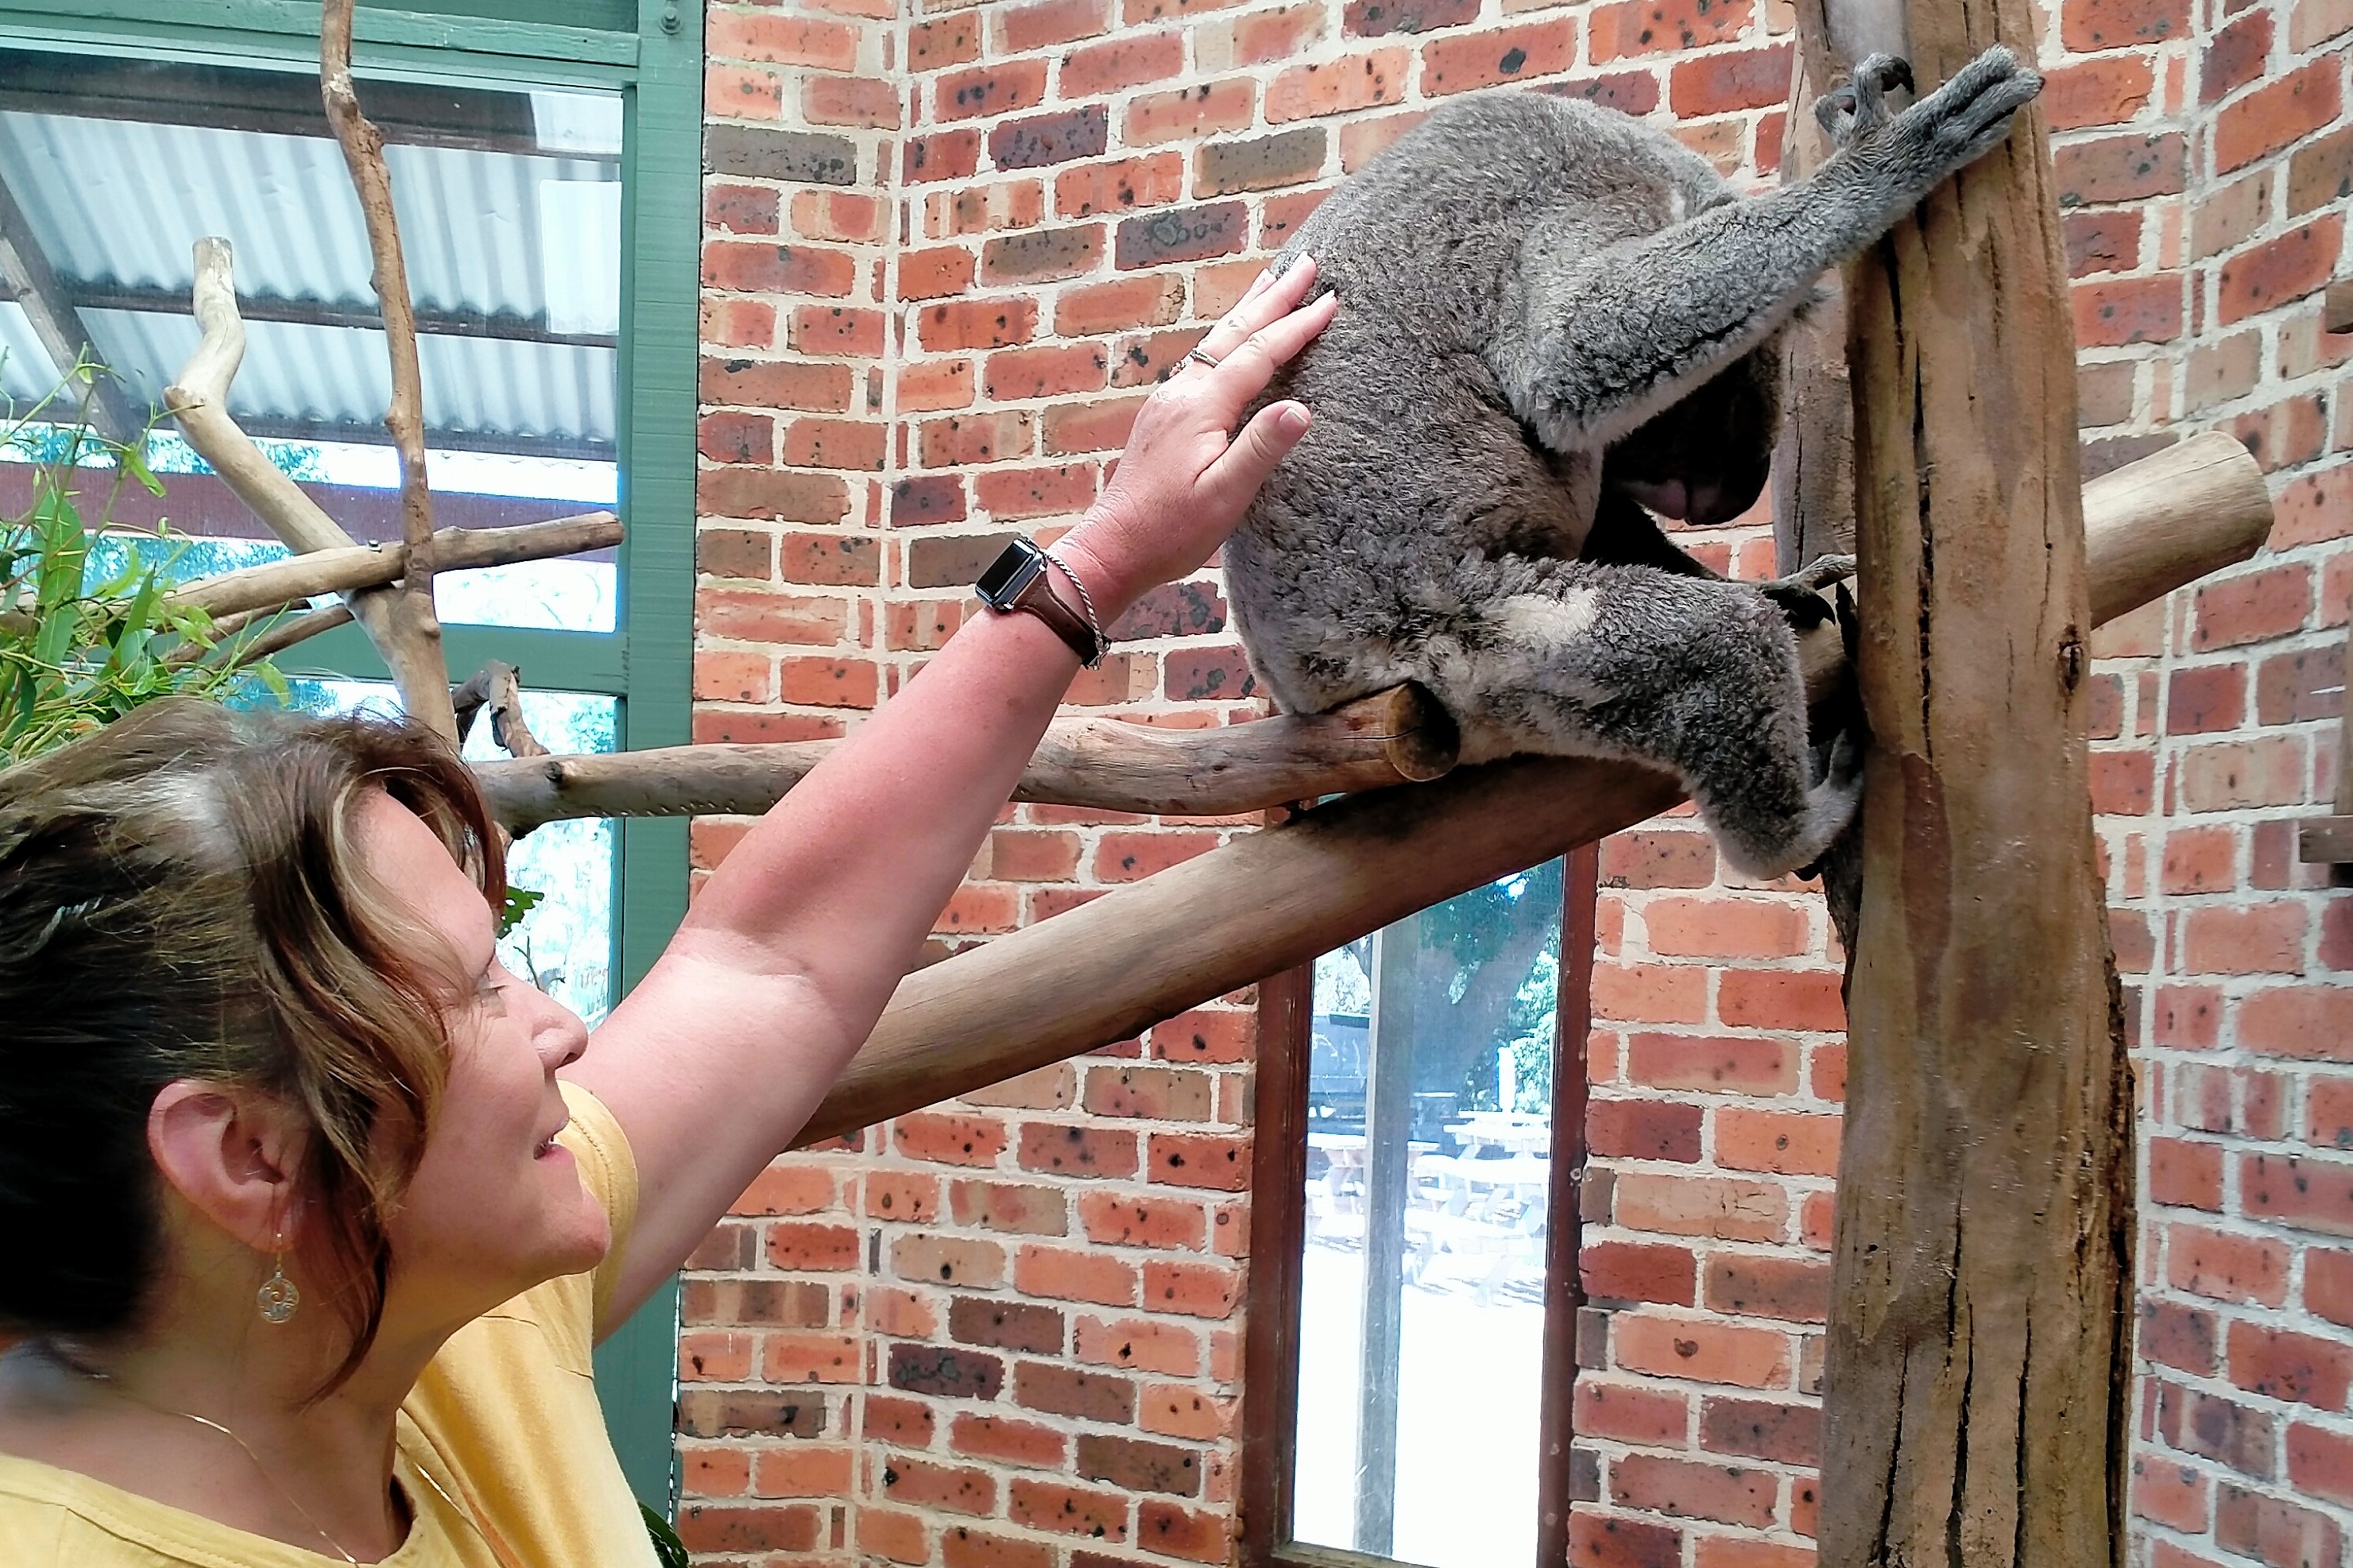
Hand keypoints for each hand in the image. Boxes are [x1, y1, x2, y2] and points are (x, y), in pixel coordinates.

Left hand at [1058, 258, 1337, 613]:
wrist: (1112, 548)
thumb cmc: (1170, 531)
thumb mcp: (1224, 497)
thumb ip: (1261, 449)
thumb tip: (1302, 409)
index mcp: (1200, 407)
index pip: (1259, 355)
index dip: (1297, 326)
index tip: (1331, 300)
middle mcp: (1181, 393)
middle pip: (1235, 333)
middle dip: (1273, 297)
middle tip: (1308, 263)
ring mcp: (1168, 401)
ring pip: (1216, 342)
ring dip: (1249, 310)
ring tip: (1272, 280)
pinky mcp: (1163, 416)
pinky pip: (1204, 361)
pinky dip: (1229, 338)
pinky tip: (1233, 340)